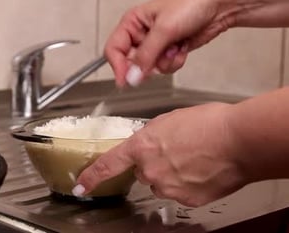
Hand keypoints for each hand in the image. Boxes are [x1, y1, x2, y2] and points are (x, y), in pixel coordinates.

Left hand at [74, 103, 247, 206]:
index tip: (80, 185)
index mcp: (142, 146)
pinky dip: (188, 184)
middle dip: (153, 164)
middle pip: (142, 172)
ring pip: (161, 183)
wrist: (239, 140)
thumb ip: (151, 135)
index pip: (108, 165)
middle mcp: (150, 170)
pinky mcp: (186, 199)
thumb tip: (149, 143)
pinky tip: (202, 170)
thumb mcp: (169, 120)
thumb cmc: (209, 124)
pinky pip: (180, 192)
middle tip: (177, 151)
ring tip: (194, 158)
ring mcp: (168, 187)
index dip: (91, 177)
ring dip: (171, 174)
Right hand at [106, 0, 238, 86]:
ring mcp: (156, 44)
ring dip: (164, 62)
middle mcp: (141, 34)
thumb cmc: (191, 4)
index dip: (118, 66)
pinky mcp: (169, 51)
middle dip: (148, 63)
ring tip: (175, 47)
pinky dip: (174, 62)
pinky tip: (182, 48)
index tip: (125, 81)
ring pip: (149, 68)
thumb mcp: (163, 30)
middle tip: (158, 59)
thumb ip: (145, 55)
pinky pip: (164, 68)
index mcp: (132, 22)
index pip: (114, 49)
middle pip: (131, 62)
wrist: (219, 6)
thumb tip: (131, 77)